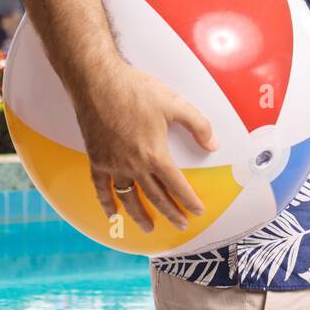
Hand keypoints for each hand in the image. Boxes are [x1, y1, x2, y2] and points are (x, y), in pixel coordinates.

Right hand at [73, 57, 219, 233]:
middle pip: (156, 197)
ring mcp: (113, 165)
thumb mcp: (175, 103)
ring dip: (140, 216)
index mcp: (155, 155)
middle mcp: (134, 166)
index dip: (189, 201)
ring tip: (149, 228)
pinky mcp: (96, 159)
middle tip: (180, 225)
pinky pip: (101, 188)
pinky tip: (112, 214)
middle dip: (171, 213)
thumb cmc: (135, 90)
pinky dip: (106, 203)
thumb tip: (213, 144)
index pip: (177, 186)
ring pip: (129, 198)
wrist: (98, 82)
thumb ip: (198, 125)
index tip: (197, 211)